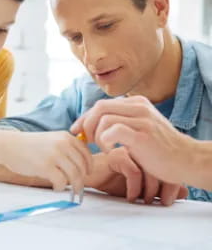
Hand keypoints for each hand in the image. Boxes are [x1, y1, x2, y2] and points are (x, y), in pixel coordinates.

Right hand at [1, 131, 92, 192]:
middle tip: (78, 187)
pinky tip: (56, 187)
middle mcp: (63, 144)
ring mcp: (55, 155)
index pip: (86, 153)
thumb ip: (65, 147)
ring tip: (71, 191)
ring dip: (75, 186)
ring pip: (75, 175)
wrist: (9, 145)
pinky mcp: (46, 166)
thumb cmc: (28, 145)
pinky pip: (61, 182)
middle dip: (82, 179)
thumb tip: (80, 164)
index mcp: (66, 137)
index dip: (88, 166)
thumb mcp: (51, 139)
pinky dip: (61, 187)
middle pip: (82, 166)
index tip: (86, 174)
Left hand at [71, 96, 194, 184]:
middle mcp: (138, 107)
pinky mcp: (143, 134)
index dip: (84, 118)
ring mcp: (142, 119)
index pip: (100, 105)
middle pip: (98, 108)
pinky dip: (105, 141)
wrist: (186, 160)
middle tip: (88, 142)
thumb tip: (90, 125)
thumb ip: (120, 123)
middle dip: (86, 125)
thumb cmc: (159, 149)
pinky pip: (113, 130)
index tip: (77, 131)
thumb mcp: (139, 129)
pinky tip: (112, 151)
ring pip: (103, 119)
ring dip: (97, 137)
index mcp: (135, 103)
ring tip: (106, 149)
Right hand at [89, 147, 187, 205]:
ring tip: (146, 200)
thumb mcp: (138, 186)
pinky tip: (131, 197)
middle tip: (162, 201)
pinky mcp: (116, 156)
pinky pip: (135, 173)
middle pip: (162, 166)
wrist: (85, 176)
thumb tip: (185, 192)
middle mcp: (138, 147)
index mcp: (144, 149)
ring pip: (150, 170)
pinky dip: (135, 189)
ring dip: (150, 190)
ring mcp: (127, 149)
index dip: (171, 183)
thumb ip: (158, 186)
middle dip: (165, 187)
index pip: (167, 163)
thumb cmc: (109, 179)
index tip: (167, 199)